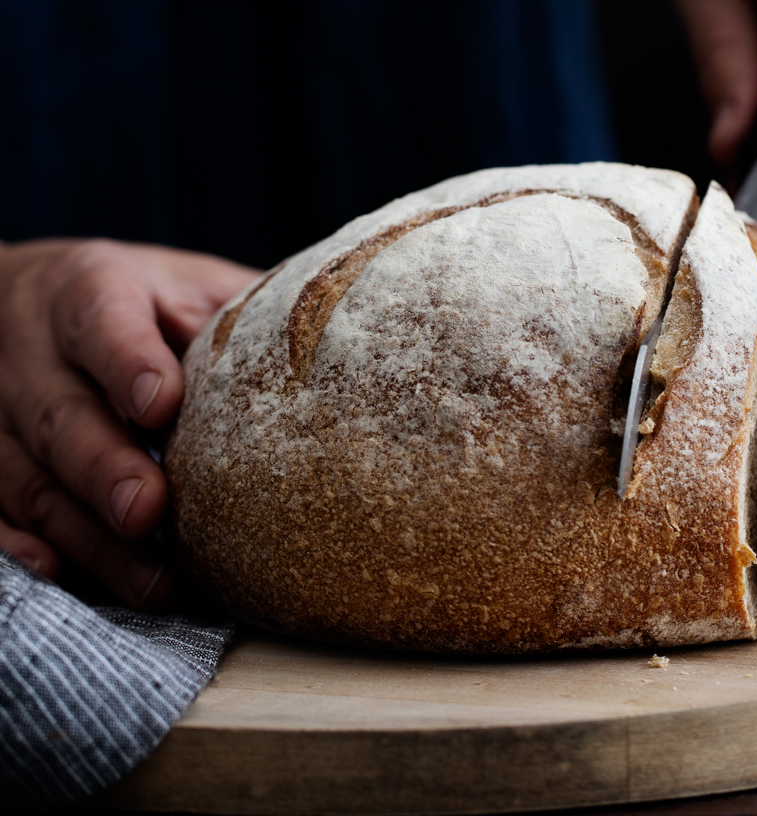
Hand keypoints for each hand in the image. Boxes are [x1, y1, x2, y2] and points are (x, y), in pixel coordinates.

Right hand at [0, 238, 259, 608]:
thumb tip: (354, 330)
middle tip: (150, 511)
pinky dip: (19, 546)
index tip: (162, 404)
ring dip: (89, 534)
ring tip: (154, 580)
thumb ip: (244, 309)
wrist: (19, 301)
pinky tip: (59, 572)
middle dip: (105, 467)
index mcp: (88, 291)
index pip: (102, 320)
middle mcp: (29, 351)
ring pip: (32, 477)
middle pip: (61, 413)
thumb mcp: (187, 285)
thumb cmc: (140, 303)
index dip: (127, 362)